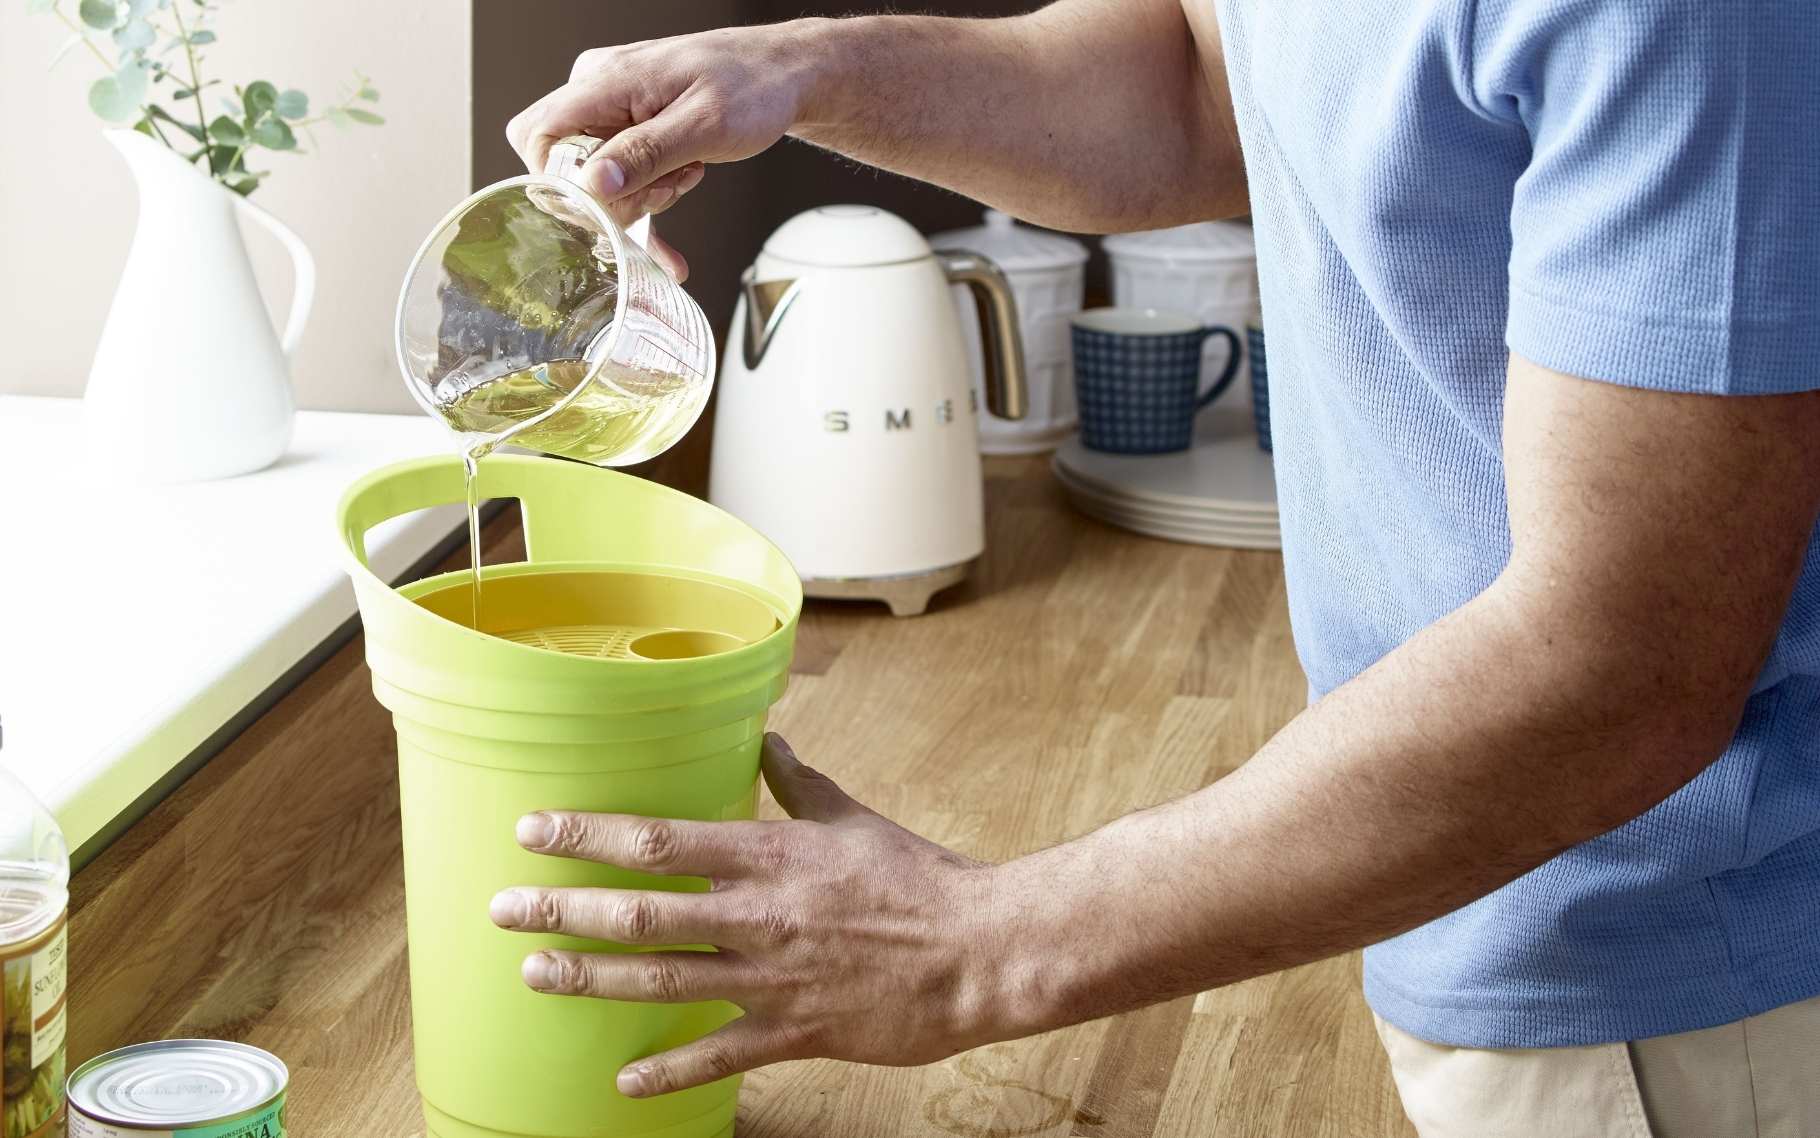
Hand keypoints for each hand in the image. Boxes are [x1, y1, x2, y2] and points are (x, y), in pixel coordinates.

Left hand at [489, 733, 1006, 1096]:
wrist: (979, 951)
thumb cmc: (919, 879)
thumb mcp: (853, 819)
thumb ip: (800, 784)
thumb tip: (770, 740)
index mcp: (771, 855)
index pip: (660, 840)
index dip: (588, 836)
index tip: (533, 831)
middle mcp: (759, 915)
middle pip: (640, 912)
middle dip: (562, 912)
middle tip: (502, 910)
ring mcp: (773, 978)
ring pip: (662, 981)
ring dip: (591, 980)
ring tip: (534, 975)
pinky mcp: (796, 1031)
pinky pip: (719, 1055)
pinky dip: (668, 1070)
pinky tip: (622, 1080)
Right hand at [505, 23, 820, 280]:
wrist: (782, 76)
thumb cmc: (752, 87)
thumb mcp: (704, 125)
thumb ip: (646, 152)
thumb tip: (593, 183)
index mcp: (606, 79)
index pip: (538, 137)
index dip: (562, 181)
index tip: (609, 202)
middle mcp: (599, 90)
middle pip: (564, 166)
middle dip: (615, 196)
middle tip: (666, 186)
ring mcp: (613, 110)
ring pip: (596, 180)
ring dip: (641, 197)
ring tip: (686, 174)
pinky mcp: (630, 129)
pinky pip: (619, 178)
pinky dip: (644, 208)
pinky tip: (669, 244)